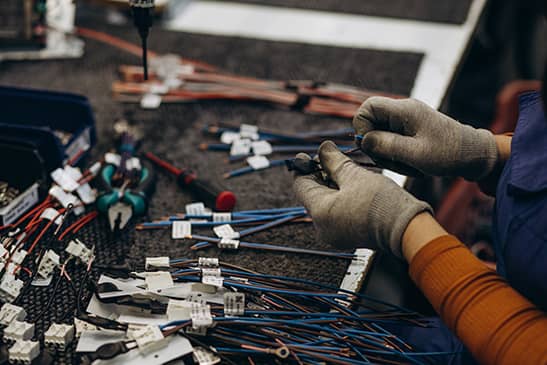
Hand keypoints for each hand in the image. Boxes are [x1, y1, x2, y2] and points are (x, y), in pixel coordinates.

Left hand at [293, 141, 431, 257]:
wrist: (406, 230)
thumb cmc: (381, 202)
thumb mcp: (355, 175)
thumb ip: (334, 161)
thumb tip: (323, 148)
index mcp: (319, 212)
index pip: (300, 185)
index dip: (304, 167)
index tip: (310, 154)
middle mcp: (322, 227)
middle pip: (312, 195)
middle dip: (319, 174)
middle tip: (330, 158)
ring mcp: (335, 234)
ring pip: (325, 203)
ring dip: (331, 185)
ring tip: (343, 169)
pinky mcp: (348, 236)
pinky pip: (336, 213)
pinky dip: (339, 197)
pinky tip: (351, 185)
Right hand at [353, 97, 497, 180]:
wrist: (474, 155)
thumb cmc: (449, 153)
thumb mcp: (416, 154)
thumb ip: (387, 146)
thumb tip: (364, 141)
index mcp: (404, 110)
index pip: (367, 108)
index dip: (362, 127)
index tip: (372, 147)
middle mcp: (403, 112)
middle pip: (371, 124)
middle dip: (376, 146)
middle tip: (392, 162)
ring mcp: (406, 122)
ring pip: (379, 136)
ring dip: (387, 155)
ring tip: (407, 166)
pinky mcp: (409, 132)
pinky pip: (390, 142)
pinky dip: (395, 156)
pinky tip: (410, 165)